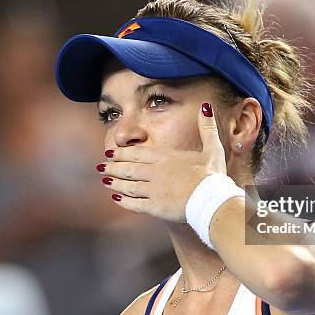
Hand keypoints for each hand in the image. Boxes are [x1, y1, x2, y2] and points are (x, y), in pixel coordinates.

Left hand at [96, 102, 227, 222]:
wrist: (213, 200)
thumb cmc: (213, 175)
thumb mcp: (212, 148)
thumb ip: (207, 127)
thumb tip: (206, 106)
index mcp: (165, 157)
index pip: (136, 153)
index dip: (121, 153)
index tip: (110, 152)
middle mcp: (154, 172)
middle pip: (127, 168)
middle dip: (112, 167)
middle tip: (101, 167)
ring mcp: (152, 190)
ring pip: (127, 185)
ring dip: (114, 182)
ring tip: (105, 181)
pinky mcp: (154, 207)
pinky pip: (133, 203)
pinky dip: (123, 201)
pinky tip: (116, 199)